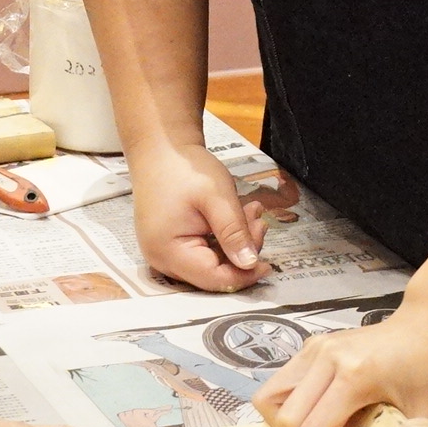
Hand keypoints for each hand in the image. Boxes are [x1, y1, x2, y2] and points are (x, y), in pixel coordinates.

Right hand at [132, 140, 266, 291]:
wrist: (159, 147)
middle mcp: (162, 259)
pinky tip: (235, 214)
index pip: (214, 279)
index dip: (244, 275)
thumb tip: (249, 264)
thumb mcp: (217, 197)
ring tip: (249, 210)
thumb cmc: (183, 168)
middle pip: (213, 273)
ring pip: (212, 262)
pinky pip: (203, 251)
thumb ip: (234, 232)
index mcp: (168, 251)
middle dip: (242, 251)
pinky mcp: (171, 244)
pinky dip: (223, 237)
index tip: (268, 264)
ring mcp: (164, 253)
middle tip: (258, 220)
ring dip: (236, 240)